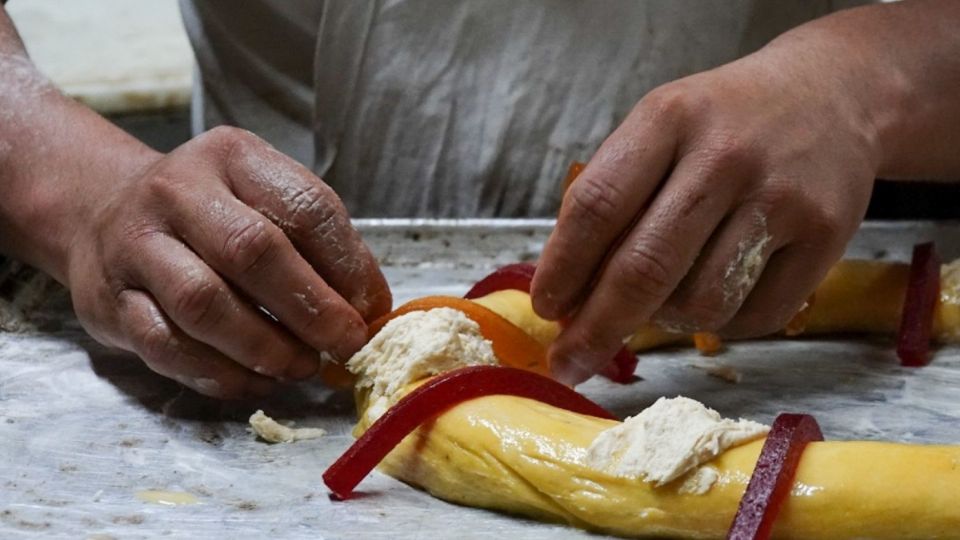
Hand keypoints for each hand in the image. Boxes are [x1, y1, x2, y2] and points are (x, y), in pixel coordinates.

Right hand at [66, 127, 391, 397]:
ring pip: (204, 303)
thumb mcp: (262, 200)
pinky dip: (221, 373)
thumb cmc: (208, 214)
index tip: (372, 310)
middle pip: (252, 251)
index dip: (349, 266)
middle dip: (311, 309)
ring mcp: (137, 246)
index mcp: (234, 158)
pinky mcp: (112, 302)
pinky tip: (257, 381)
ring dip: (265, 347)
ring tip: (302, 367)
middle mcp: (178, 192)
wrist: (101, 213)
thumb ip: (316, 246)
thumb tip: (369, 312)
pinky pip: (168, 347)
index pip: (305, 207)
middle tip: (346, 345)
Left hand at [532, 39, 879, 384]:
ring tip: (659, 303)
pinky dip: (721, 324)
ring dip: (663, 323)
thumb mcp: (660, 127)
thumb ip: (614, 196)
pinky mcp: (827, 238)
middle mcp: (725, 157)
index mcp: (669, 119)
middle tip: (569, 361)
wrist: (832, 94)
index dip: (562, 269)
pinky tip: (716, 294)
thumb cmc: (725, 122)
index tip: (544, 309)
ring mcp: (780, 199)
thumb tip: (570, 295)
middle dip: (596, 329)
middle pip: (643, 269)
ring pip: (700, 304)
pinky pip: (754, 317)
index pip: (598, 207)